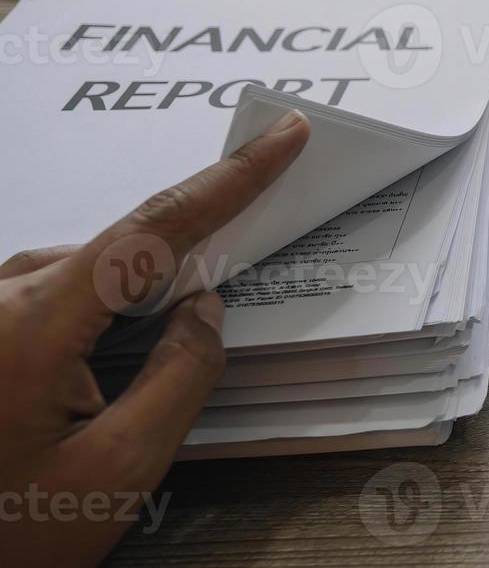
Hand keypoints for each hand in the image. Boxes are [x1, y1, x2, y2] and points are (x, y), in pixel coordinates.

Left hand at [0, 110, 309, 567]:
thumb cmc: (4, 538)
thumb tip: (205, 309)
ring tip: (104, 402)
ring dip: (120, 312)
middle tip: (183, 338)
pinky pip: (43, 297)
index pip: (155, 229)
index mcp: (30, 324)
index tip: (283, 137)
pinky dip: (86, 319)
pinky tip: (81, 384)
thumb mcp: (117, 469)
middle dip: (171, 277)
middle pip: (116, 255)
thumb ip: (181, 377)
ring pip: (79, 279)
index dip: (230, 179)